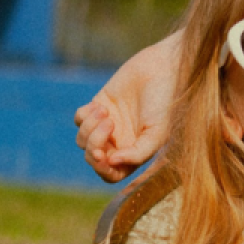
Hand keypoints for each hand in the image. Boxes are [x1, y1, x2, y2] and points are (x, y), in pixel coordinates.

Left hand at [74, 31, 180, 182]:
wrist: (160, 69)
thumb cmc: (164, 103)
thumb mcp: (157, 132)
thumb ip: (138, 153)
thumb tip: (113, 162)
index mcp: (133, 153)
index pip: (111, 174)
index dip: (102, 169)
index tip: (103, 155)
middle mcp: (118, 143)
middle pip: (93, 158)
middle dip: (94, 145)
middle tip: (108, 125)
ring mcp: (106, 125)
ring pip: (82, 140)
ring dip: (90, 128)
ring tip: (105, 112)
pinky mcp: (98, 106)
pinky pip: (79, 120)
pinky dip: (85, 115)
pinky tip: (101, 106)